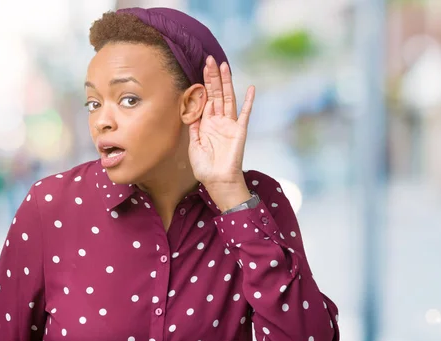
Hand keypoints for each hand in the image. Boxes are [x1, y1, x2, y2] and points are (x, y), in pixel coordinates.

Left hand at [188, 55, 255, 187]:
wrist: (218, 181)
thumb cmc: (205, 167)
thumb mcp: (194, 145)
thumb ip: (193, 127)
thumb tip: (189, 111)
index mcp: (207, 124)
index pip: (205, 99)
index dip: (203, 84)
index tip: (201, 68)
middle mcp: (219, 121)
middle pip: (216, 94)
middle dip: (212, 77)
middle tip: (209, 59)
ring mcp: (230, 124)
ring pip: (228, 98)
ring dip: (226, 82)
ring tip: (224, 65)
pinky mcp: (240, 131)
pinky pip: (245, 113)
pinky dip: (249, 101)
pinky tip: (251, 88)